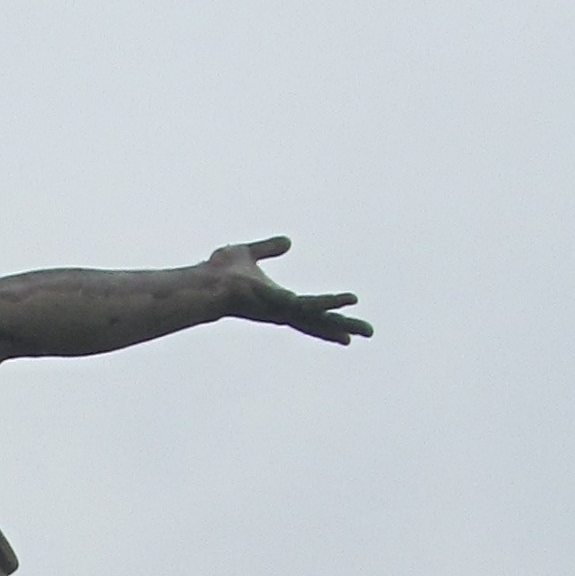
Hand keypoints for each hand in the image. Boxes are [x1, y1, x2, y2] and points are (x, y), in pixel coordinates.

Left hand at [204, 237, 367, 344]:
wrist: (205, 281)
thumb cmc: (220, 272)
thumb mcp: (249, 253)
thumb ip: (269, 248)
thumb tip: (288, 241)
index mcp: (279, 301)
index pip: (310, 311)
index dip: (328, 316)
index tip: (346, 330)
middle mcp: (282, 311)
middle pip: (319, 321)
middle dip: (343, 327)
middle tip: (369, 333)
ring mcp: (282, 311)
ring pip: (320, 318)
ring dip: (343, 323)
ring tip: (367, 330)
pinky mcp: (281, 305)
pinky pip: (311, 304)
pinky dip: (331, 302)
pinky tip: (351, 300)